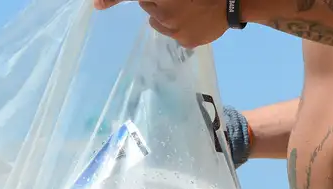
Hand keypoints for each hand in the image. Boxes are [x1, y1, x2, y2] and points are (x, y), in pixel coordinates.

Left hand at [94, 0, 229, 49]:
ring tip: (186, 8)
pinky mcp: (185, 41)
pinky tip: (194, 20)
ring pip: (158, 20)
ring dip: (165, 14)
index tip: (96, 4)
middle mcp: (164, 10)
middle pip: (147, 4)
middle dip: (156, 0)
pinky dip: (179, 28)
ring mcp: (174, 28)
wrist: (237, 0)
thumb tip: (148, 2)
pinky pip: (172, 34)